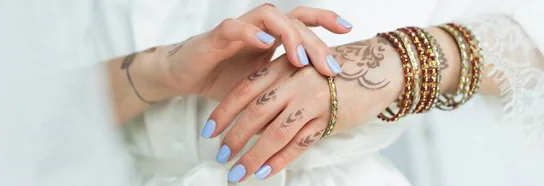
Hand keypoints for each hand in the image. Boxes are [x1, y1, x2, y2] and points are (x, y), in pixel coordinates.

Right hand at [135, 4, 352, 100]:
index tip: (349, 30)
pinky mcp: (216, 36)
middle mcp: (259, 28)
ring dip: (289, 35)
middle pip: (294, 21)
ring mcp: (239, 29)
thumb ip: (285, 89)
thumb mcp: (262, 88)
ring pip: (269, 16)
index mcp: (272, 37)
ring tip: (301, 58)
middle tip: (330, 66)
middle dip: (315, 41)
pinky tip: (264, 44)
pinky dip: (249, 33)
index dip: (325, 21)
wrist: (186, 77)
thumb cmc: (224, 80)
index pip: (303, 22)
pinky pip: (234, 27)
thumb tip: (319, 108)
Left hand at [202, 37, 404, 181]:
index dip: (223, 112)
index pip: (244, 90)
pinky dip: (281, 160)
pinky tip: (266, 172)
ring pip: (275, 134)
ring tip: (238, 173)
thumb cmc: (331, 69)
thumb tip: (247, 116)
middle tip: (221, 157)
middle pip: (256, 114)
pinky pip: (300, 144)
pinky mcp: (328, 119)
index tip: (208, 131)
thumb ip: (275, 86)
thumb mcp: (300, 68)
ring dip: (253, 156)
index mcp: (283, 67)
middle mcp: (294, 83)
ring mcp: (312, 102)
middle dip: (234, 138)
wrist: (377, 67)